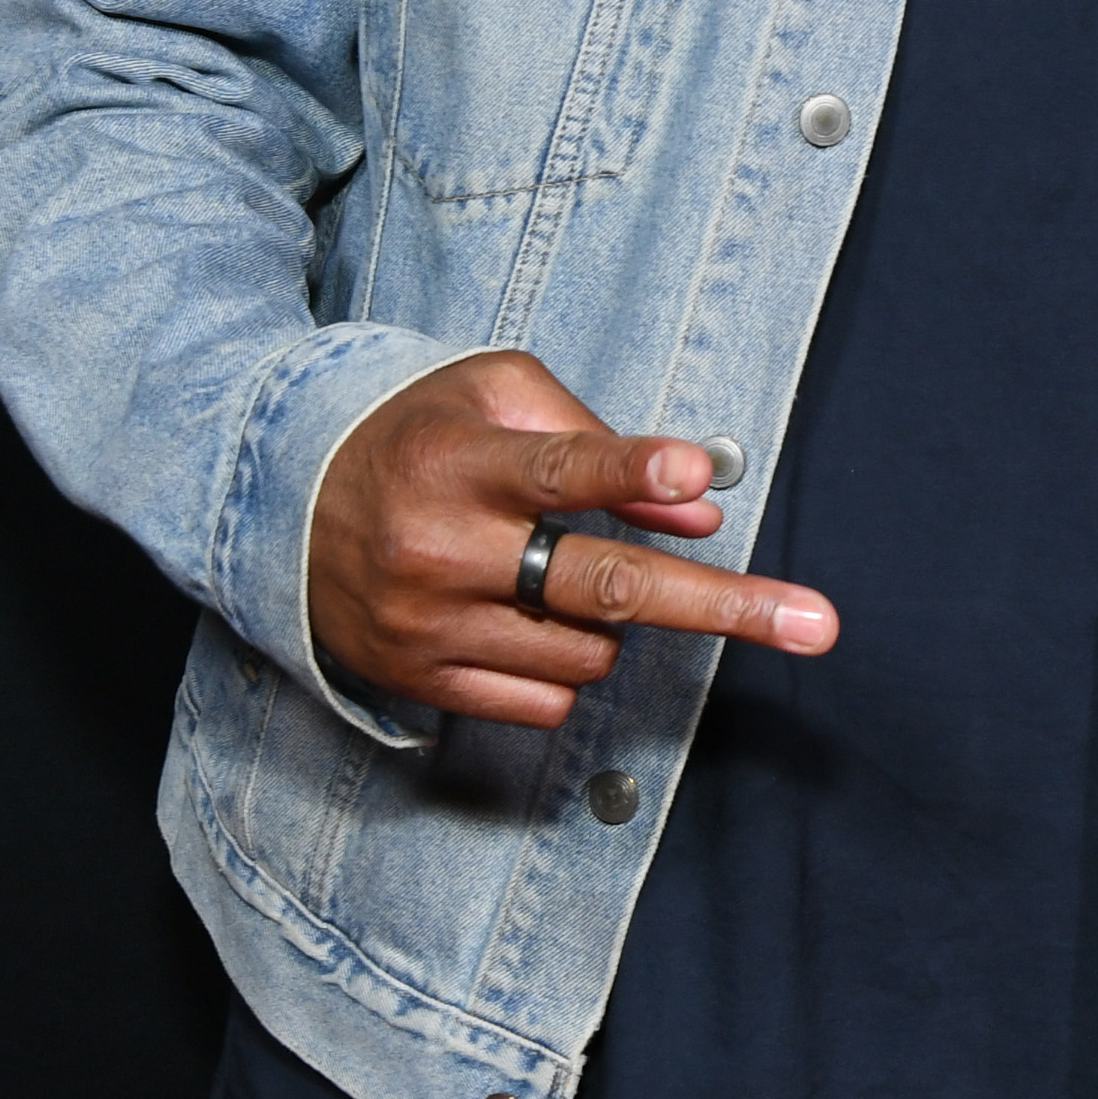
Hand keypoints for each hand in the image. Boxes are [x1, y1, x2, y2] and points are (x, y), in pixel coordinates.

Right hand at [308, 351, 835, 730]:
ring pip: (588, 651)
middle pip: (604, 585)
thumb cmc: (418, 433)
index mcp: (461, 459)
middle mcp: (442, 547)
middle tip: (817, 624)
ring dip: (609, 620)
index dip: (632, 471)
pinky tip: (527, 619)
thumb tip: (700, 514)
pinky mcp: (418, 680)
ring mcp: (429, 624)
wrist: (280, 501)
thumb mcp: (497, 395)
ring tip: (557, 573)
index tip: (695, 478)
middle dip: (721, 606)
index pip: (560, 466)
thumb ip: (601, 439)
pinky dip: (563, 668)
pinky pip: (542, 703)